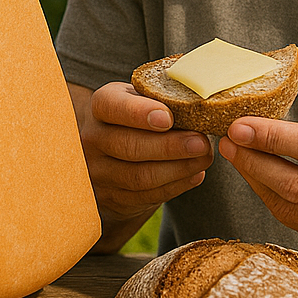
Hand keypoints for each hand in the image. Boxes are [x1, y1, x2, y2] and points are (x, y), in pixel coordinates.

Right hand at [69, 81, 212, 249]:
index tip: (167, 117)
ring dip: (177, 169)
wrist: (113, 153)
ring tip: (204, 158)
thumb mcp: (141, 99)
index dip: (138, 113)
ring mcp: (99, 172)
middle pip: (129, 146)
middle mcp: (92, 139)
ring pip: (139, 176)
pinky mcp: (113, 198)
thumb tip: (202, 104)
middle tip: (201, 142)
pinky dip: (175, 186)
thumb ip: (162, 99)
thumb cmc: (138, 117)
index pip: (112, 106)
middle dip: (169, 146)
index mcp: (100, 105)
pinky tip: (195, 174)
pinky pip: (146, 196)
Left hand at [218, 61, 297, 253]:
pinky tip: (258, 175)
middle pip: (296, 183)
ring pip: (290, 207)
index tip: (239, 123)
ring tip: (235, 153)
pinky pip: (295, 221)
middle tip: (227, 138)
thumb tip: (294, 68)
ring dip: (255, 179)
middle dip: (253, 160)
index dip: (273, 136)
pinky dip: (270, 197)